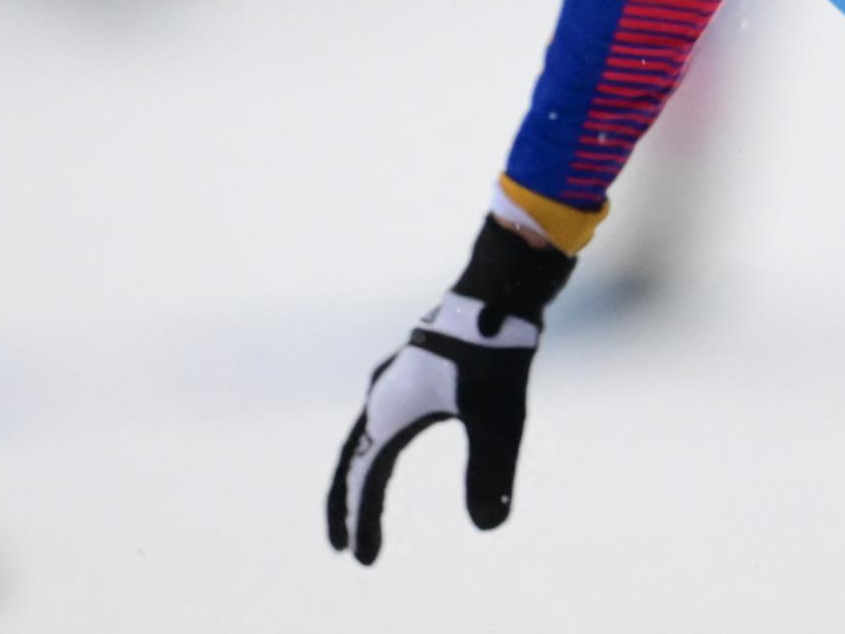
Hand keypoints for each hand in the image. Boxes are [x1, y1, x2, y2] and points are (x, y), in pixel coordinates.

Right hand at [326, 217, 574, 563]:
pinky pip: (384, 418)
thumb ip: (490, 471)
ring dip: (361, 475)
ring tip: (363, 508)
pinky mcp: (416, 367)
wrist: (501, 285)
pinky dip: (380, 447)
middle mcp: (383, 393)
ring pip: (365, 436)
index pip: (365, 477)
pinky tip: (391, 450)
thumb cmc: (496, 350)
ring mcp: (396, 377)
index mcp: (390, 408)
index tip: (359, 558)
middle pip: (352, 458)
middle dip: (347, 504)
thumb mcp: (498, 416)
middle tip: (344, 546)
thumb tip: (490, 524)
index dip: (360, 520)